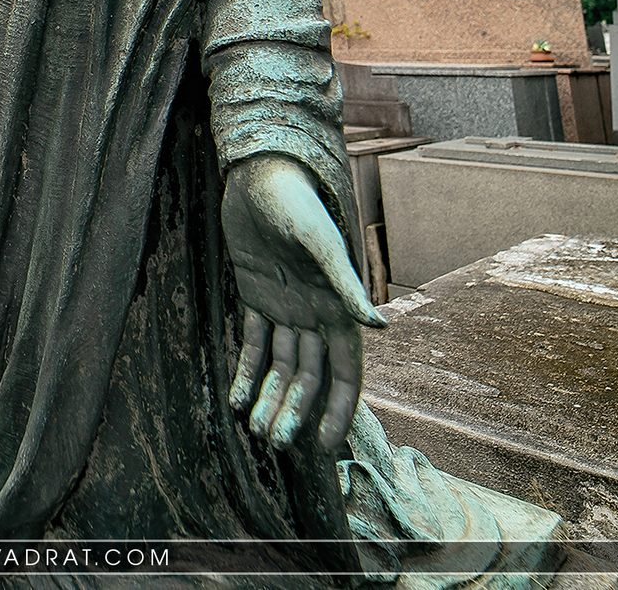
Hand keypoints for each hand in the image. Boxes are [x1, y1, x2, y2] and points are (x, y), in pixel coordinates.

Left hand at [222, 153, 386, 450]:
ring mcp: (285, 305)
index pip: (345, 370)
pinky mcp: (255, 293)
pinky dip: (247, 370)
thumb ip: (347, 285)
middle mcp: (314, 311)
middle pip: (309, 374)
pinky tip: (236, 399)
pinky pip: (253, 341)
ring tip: (258, 430)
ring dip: (271, 396)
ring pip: (281, 364)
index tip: (323, 446)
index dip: (338, 408)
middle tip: (276, 441)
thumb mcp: (320, 243)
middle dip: (295, 409)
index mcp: (337, 305)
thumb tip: (381, 326)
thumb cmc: (296, 202)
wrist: (260, 172)